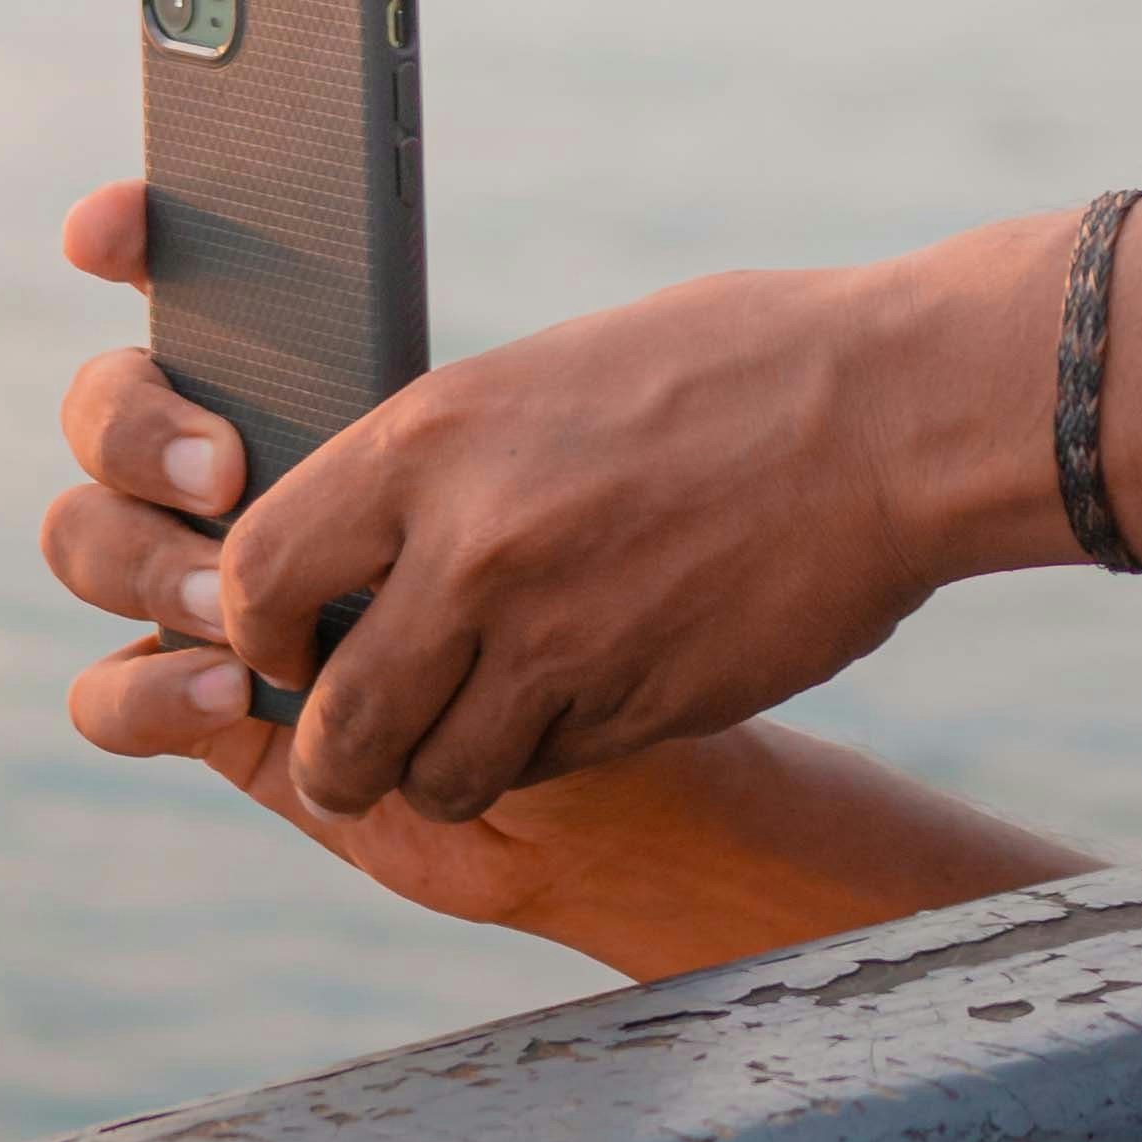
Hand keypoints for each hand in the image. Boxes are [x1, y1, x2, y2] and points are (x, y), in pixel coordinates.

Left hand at [44, 186, 1097, 971]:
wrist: (884, 413)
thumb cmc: (726, 363)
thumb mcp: (547, 375)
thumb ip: (448, 461)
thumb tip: (371, 533)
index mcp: (431, 438)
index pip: (257, 575)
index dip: (257, 627)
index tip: (290, 637)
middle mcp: (472, 548)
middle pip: (332, 722)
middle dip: (336, 750)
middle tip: (362, 734)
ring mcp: (557, 641)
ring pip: (431, 778)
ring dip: (438, 773)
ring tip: (471, 731)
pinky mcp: (635, 708)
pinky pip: (538, 774)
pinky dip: (537, 765)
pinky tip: (574, 709)